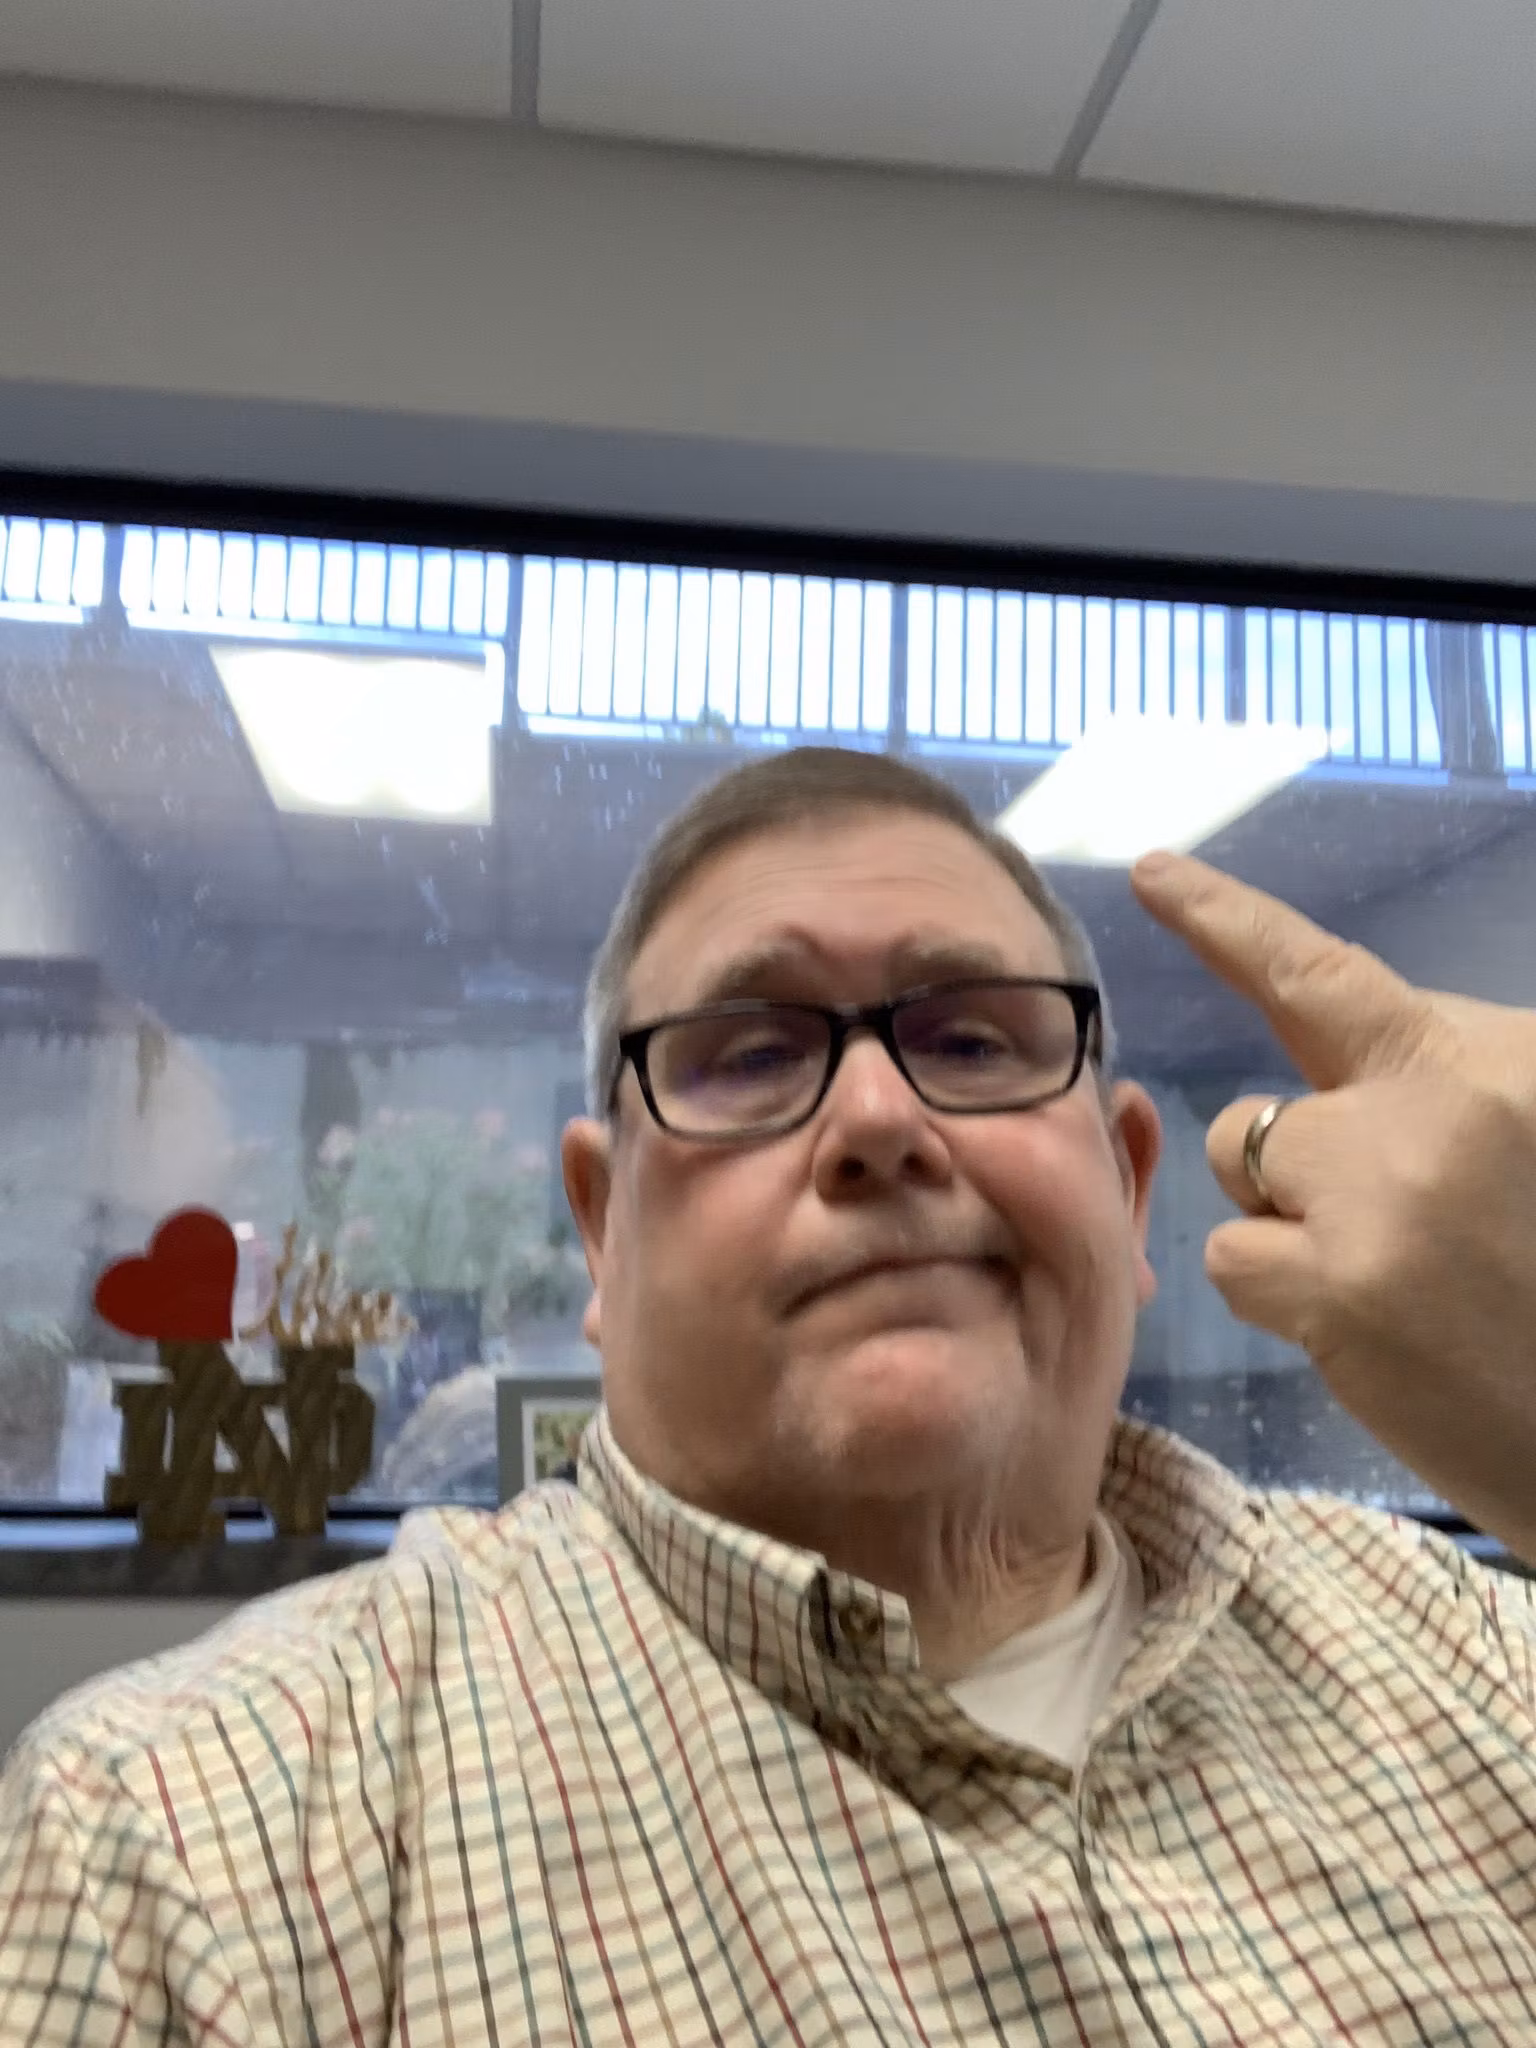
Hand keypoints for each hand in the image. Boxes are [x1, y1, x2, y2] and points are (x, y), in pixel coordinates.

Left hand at [1130, 850, 1535, 1564]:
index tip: (1153, 872)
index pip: (1323, 975)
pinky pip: (1240, 1266)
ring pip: (1245, 1183)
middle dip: (1288, 1172)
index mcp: (1484, 1059)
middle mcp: (1433, 1105)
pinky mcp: (1343, 1290)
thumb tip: (1336, 1081)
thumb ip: (1434, 1090)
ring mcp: (1381, 1195)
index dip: (1227, 920)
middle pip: (1260, 1116)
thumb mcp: (1528, 1125)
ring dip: (1292, 1234)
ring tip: (1400, 1285)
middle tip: (1384, 1234)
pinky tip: (1376, 1332)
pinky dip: (1288, 1300)